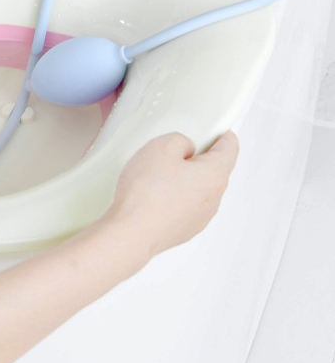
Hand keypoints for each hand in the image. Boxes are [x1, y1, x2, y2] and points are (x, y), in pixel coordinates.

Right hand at [103, 131, 238, 255]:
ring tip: (157, 173)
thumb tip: (185, 149)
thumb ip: (180, 140)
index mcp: (214, 175)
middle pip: (214, 169)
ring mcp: (199, 217)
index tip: (218, 130)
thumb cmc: (146, 194)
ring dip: (184, 178)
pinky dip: (174, 196)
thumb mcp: (161, 147)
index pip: (230, 149)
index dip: (223, 135)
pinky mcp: (184, 229)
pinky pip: (184, 205)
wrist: (131, 232)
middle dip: (198, 157)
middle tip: (175, 148)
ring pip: (198, 189)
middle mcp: (213, 199)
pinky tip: (152, 193)